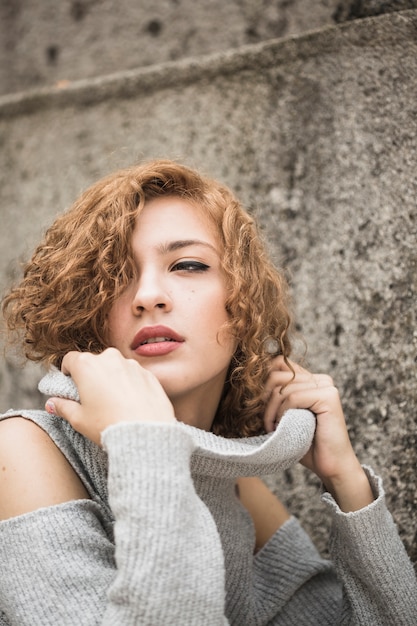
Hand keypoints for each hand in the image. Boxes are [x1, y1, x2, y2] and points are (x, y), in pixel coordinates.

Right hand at [45, 348, 175, 444]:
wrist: (145, 433)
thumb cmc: (108, 425)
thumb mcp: (79, 419)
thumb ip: (63, 407)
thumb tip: (52, 404)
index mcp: (87, 365)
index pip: (70, 359)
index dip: (68, 371)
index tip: (70, 383)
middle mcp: (110, 358)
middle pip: (94, 361)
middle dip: (91, 375)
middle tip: (92, 397)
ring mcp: (131, 364)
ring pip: (116, 367)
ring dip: (112, 378)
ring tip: (114, 403)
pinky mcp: (148, 374)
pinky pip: (133, 375)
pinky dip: (130, 384)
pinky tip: (130, 404)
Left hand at [263, 356, 373, 511]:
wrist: (330, 467)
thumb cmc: (306, 444)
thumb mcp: (285, 415)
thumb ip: (276, 396)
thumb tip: (250, 380)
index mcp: (311, 379)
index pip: (279, 364)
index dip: (263, 383)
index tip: (257, 405)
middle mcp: (320, 379)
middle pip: (277, 374)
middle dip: (264, 399)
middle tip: (265, 421)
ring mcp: (326, 386)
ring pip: (283, 388)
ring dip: (272, 411)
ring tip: (272, 428)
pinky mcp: (328, 397)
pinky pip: (294, 397)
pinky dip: (283, 413)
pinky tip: (282, 427)